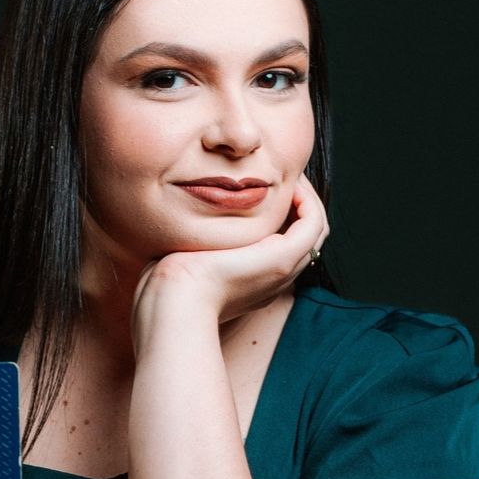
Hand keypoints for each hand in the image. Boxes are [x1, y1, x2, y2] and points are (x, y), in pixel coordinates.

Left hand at [131, 173, 327, 341]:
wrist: (171, 304)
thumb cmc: (164, 291)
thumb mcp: (181, 263)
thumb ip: (187, 248)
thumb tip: (172, 233)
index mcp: (251, 285)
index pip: (279, 246)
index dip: (280, 215)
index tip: (262, 189)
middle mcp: (272, 280)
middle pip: (303, 237)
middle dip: (297, 202)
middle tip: (281, 175)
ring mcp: (280, 271)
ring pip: (314, 229)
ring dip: (306, 197)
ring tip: (289, 174)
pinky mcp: (281, 259)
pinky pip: (314, 224)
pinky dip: (308, 200)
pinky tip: (290, 183)